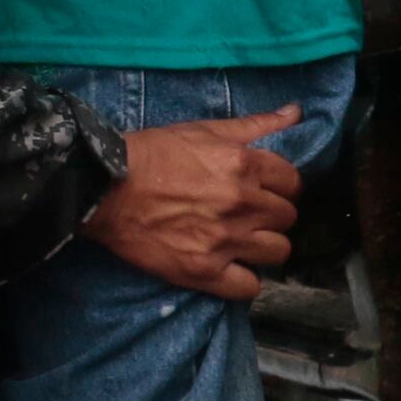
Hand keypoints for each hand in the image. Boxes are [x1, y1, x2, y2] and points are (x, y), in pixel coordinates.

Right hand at [81, 110, 302, 301]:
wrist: (104, 187)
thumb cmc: (152, 153)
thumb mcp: (203, 129)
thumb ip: (254, 124)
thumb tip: (295, 113)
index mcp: (245, 165)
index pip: (293, 183)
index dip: (281, 187)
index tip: (265, 190)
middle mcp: (242, 204)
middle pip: (287, 218)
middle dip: (271, 215)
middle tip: (248, 214)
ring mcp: (225, 240)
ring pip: (278, 252)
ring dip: (263, 247)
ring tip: (242, 242)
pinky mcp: (204, 270)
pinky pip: (249, 287)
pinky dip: (243, 281)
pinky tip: (230, 269)